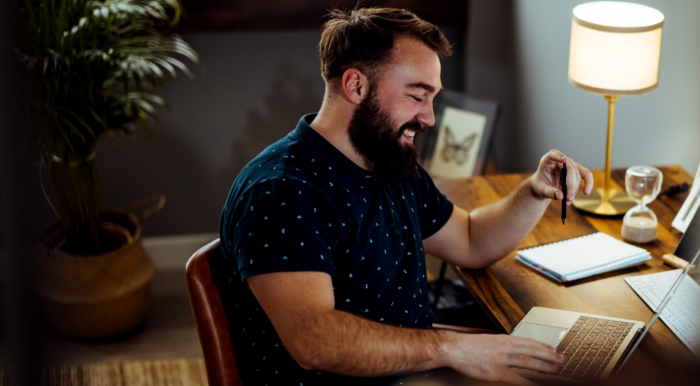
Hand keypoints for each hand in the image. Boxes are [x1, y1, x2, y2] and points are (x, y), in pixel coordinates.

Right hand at [447, 333, 565, 384]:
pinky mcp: (496, 371)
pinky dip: (527, 381)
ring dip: (543, 366)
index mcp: (503, 339)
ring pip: (528, 362)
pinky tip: (535, 384)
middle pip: (532, 351)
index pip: (528, 342)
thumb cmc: (468, 346)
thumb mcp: (488, 341)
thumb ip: (502, 345)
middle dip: (549, 356)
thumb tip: (513, 350)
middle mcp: (505, 347)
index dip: (542, 346)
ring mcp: (501, 359)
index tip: (553, 350)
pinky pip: (516, 378)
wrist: (454, 348)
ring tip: (555, 370)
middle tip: (562, 359)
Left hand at [529, 149, 592, 204]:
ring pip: (577, 175)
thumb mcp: (542, 190)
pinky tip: (586, 192)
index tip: (564, 160)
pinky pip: (586, 175)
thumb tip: (561, 196)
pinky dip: (588, 183)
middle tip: (568, 198)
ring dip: (574, 189)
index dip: (559, 156)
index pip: (553, 154)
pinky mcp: (577, 170)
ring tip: (568, 200)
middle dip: (570, 185)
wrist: (545, 187)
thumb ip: (550, 192)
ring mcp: (570, 164)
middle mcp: (560, 160)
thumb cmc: (542, 185)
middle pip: (570, 169)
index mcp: (548, 161)